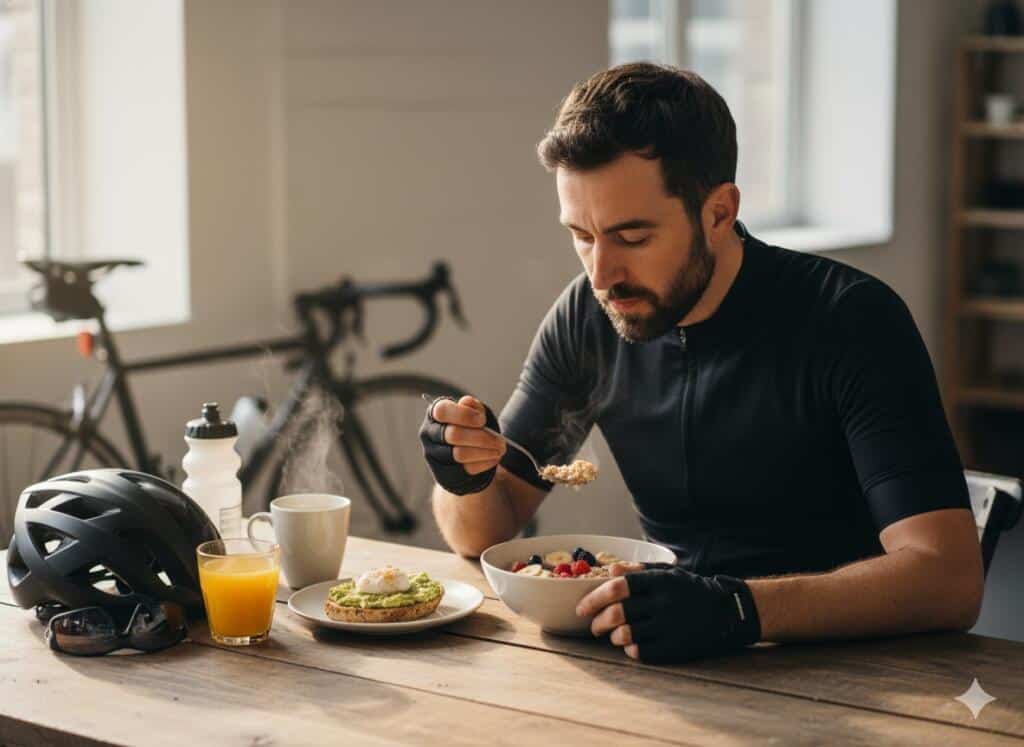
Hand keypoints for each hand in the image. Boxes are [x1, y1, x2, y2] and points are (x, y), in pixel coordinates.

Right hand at [419, 395, 505, 495]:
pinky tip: (493, 458)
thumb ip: (473, 407)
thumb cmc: (473, 428)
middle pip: (453, 435)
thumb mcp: (476, 413)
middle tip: (500, 440)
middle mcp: (430, 434)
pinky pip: (465, 469)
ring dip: (485, 452)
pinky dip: (484, 463)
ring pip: (460, 454)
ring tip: (500, 449)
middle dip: (481, 437)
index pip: (442, 411)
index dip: (464, 415)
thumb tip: (466, 402)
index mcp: (435, 414)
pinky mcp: (442, 473)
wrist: (473, 454)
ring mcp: (434, 455)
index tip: (482, 420)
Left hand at [576, 564, 760, 663]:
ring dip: (614, 637)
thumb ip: (637, 570)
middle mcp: (664, 602)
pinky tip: (631, 646)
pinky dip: (630, 650)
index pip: (618, 588)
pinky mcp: (677, 646)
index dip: (594, 598)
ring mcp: (671, 626)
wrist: (727, 610)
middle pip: (619, 614)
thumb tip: (609, 571)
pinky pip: (643, 652)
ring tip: (614, 636)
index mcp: (659, 581)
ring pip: (628, 635)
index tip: (582, 608)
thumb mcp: (667, 572)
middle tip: (594, 627)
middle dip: (599, 622)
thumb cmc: (689, 588)